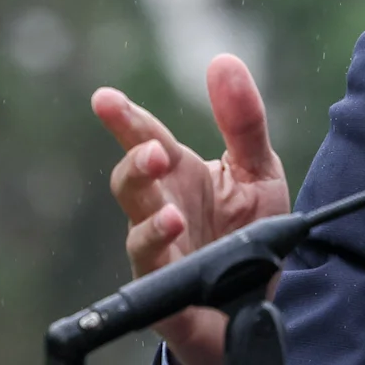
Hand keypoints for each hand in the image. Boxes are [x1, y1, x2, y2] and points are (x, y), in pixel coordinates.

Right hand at [92, 54, 290, 364]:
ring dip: (148, 217)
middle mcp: (161, 212)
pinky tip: (176, 239)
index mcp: (180, 177)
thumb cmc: (246, 234)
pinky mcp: (167, 296)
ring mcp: (160, 255)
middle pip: (131, 181)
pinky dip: (162, 259)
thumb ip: (244, 120)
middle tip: (151, 150)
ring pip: (137, 232)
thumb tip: (223, 60)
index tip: (105, 99)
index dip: (125, 119)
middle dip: (135, 164)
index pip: (147, 139)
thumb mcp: (258, 170)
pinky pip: (154, 278)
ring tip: (172, 210)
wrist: (259, 304)